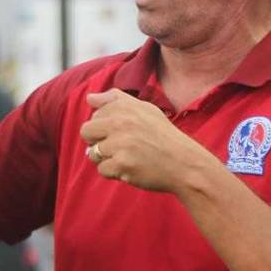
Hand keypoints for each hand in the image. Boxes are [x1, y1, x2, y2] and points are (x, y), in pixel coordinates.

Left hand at [81, 89, 210, 192]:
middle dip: (97, 141)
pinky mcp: (122, 164)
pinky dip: (114, 172)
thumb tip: (89, 98)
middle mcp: (121, 122)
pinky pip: (102, 170)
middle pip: (86, 132)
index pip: (95, 115)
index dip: (106, 127)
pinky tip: (131, 169)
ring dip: (106, 159)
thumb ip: (116, 100)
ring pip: (92, 153)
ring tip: (128, 158)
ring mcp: (120, 144)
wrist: (184, 164)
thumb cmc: (163, 137)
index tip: (124, 133)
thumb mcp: (145, 110)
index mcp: (125, 107)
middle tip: (119, 147)